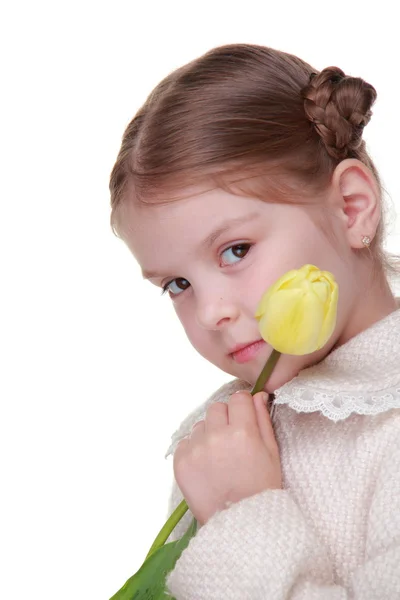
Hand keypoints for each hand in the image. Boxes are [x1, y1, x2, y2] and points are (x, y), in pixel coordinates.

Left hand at [173, 391, 281, 525]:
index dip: (243, 407)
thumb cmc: (262, 488)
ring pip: (201, 425)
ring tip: (219, 457)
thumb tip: (257, 395)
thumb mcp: (272, 453)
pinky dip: (195, 450)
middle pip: (217, 408)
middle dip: (225, 419)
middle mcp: (216, 436)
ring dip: (209, 434)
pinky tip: (207, 466)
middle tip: (232, 440)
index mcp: (243, 432)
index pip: (238, 398)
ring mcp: (196, 449)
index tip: (244, 417)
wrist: (241, 525)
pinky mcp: (180, 462)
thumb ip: (263, 420)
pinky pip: (186, 443)